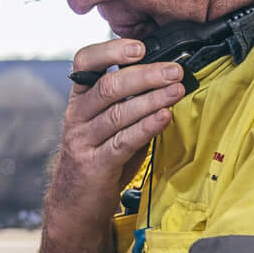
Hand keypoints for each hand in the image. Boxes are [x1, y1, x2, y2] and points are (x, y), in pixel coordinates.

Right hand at [44, 38, 185, 246]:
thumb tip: (168, 78)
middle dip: (145, 75)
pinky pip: (122, 142)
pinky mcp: (94, 165)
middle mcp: (76, 117)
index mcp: (79, 100)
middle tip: (174, 71)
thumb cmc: (100, 159)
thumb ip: (130, 102)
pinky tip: (165, 118)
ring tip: (177, 91)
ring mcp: (82, 142)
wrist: (76, 205)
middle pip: (108, 87)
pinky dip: (146, 128)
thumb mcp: (110, 125)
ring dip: (152, 99)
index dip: (110, 51)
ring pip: (117, 113)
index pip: (84, 63)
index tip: (139, 47)